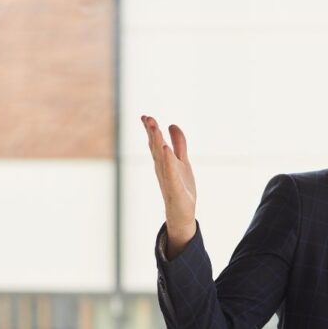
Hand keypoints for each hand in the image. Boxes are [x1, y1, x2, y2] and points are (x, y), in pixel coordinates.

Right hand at [143, 115, 196, 256]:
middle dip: (152, 132)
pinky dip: (168, 161)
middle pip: (156, 147)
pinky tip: (167, 150)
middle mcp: (162, 168)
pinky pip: (171, 172)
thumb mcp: (182, 161)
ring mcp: (167, 177)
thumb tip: (172, 125)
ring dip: (158, 142)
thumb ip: (179, 144)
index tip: (145, 116)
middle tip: (147, 118)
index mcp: (163, 161)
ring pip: (161, 157)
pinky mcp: (175, 187)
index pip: (155, 143)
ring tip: (155, 127)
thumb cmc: (181, 187)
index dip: (151, 130)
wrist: (181, 212)